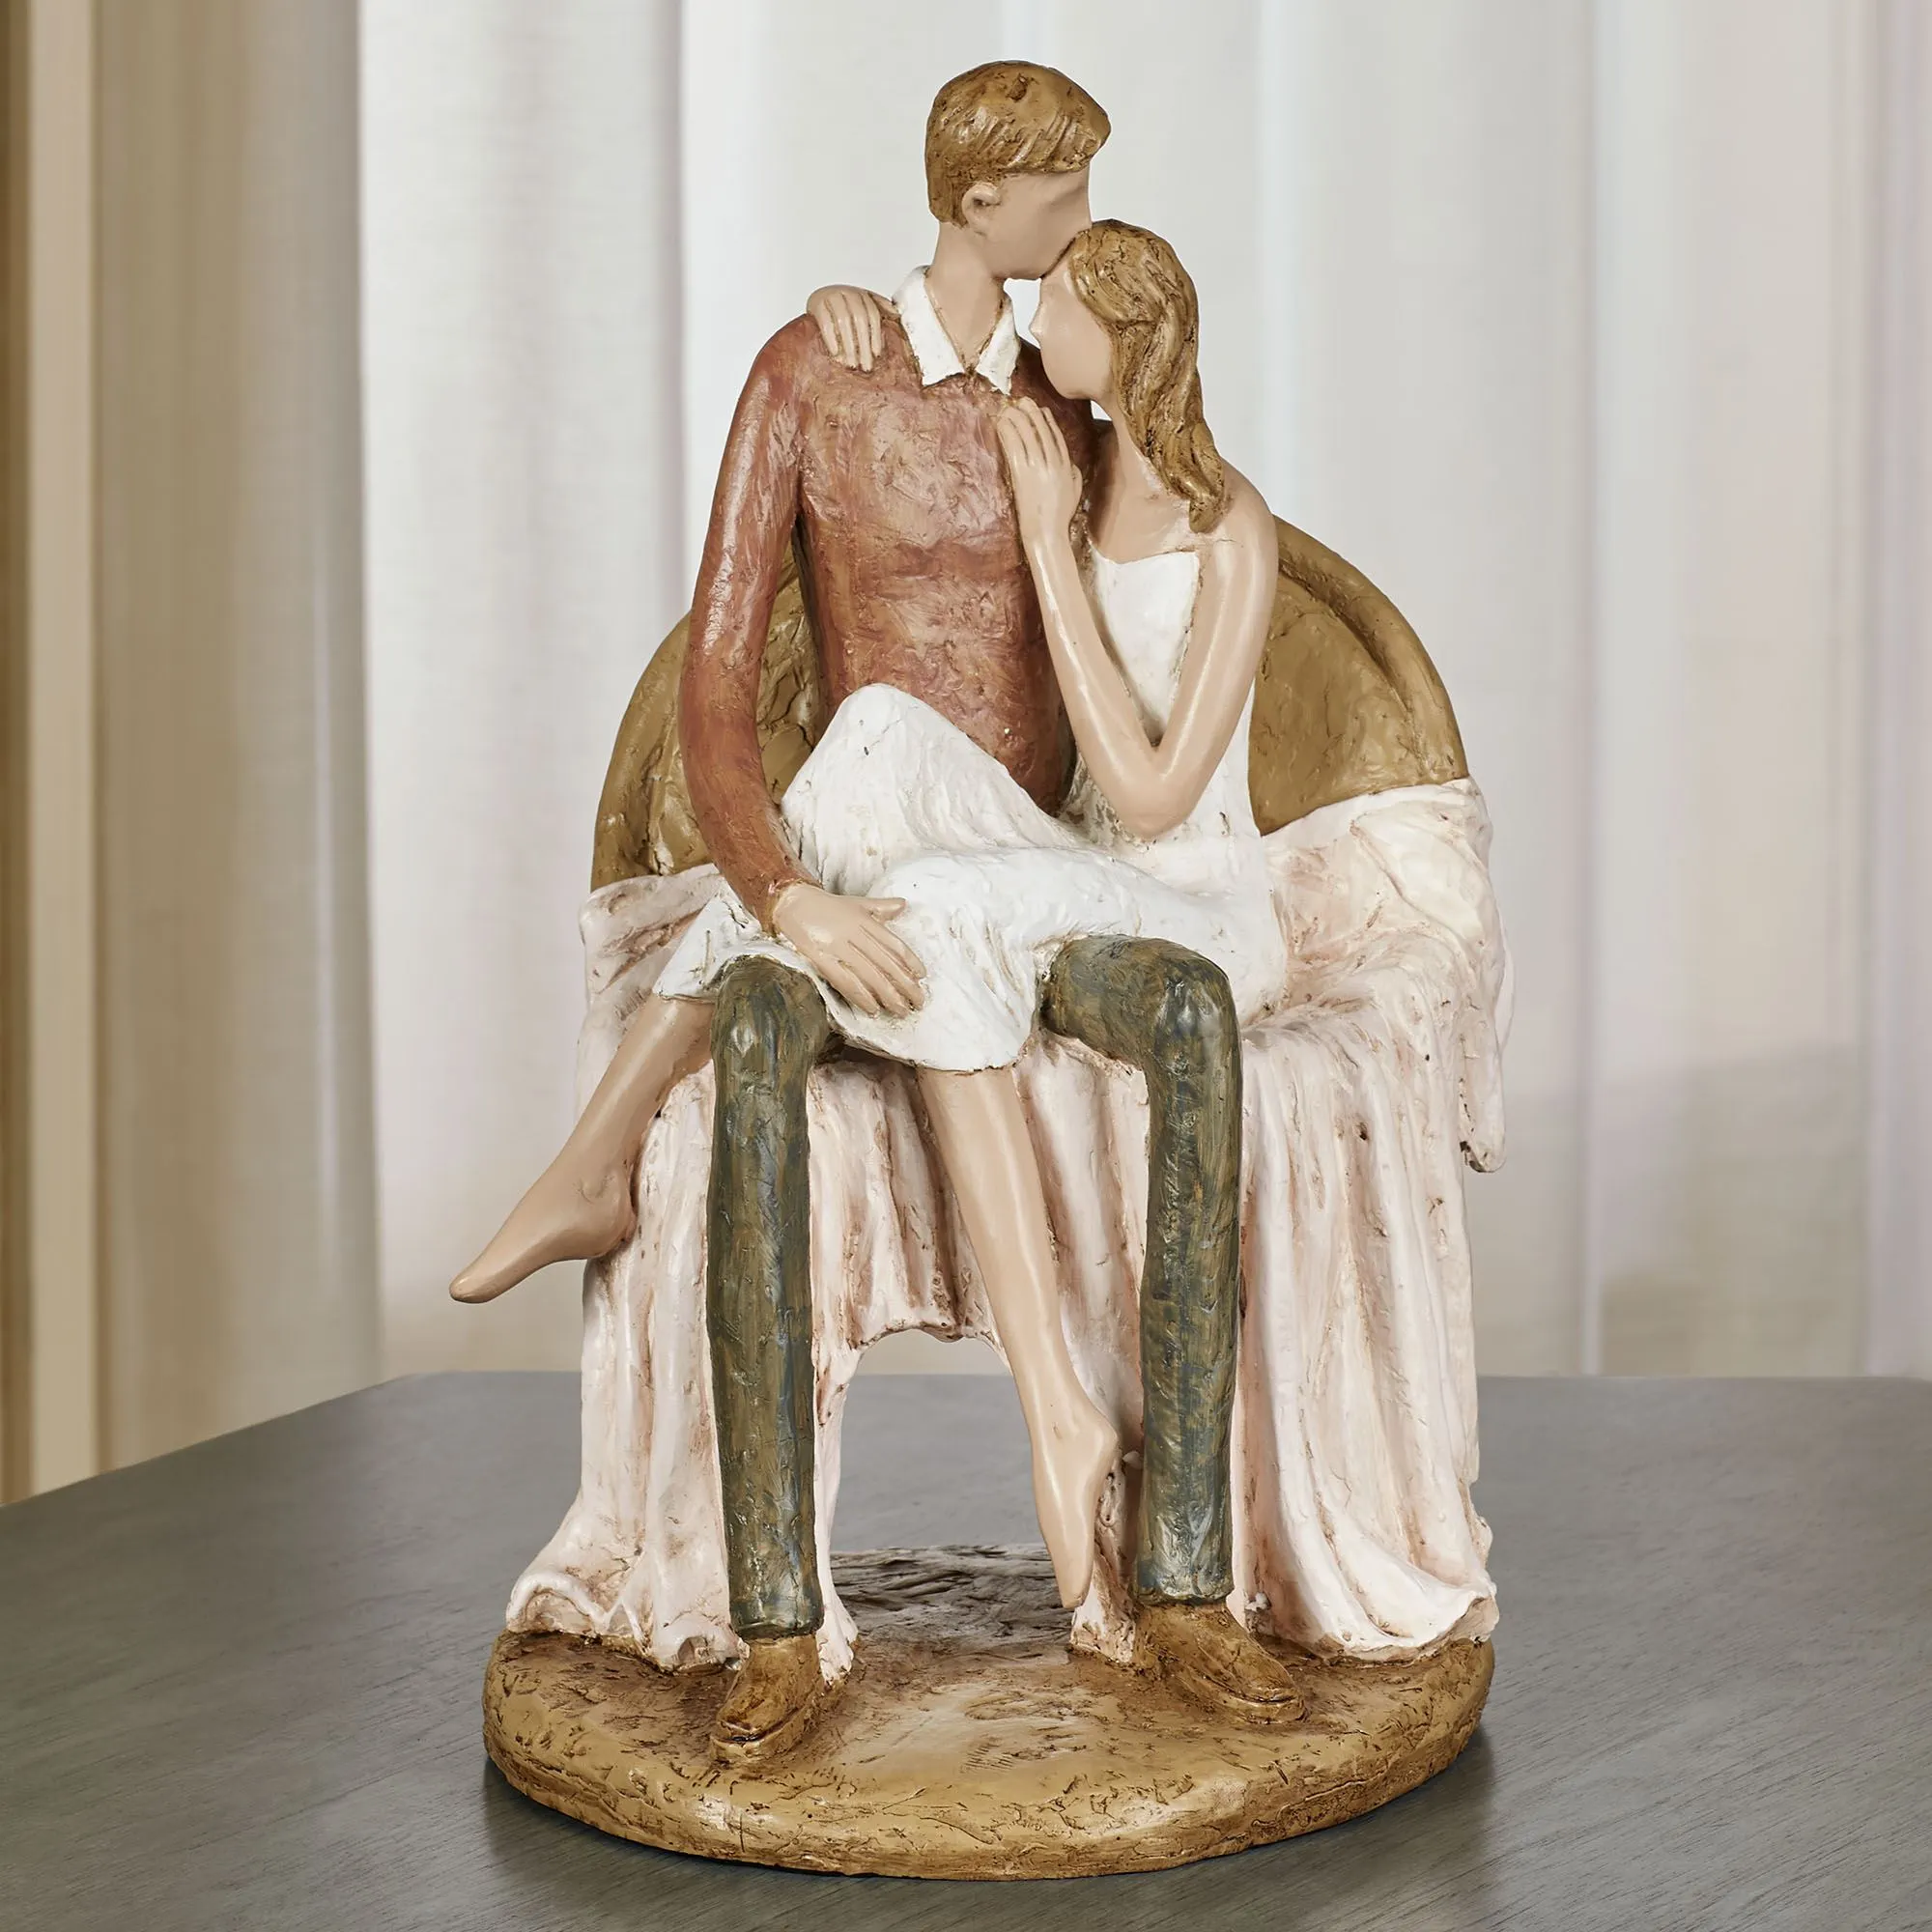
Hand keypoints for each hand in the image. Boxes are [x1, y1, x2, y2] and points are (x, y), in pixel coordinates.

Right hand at [770, 882, 925, 1015]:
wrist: (791, 902)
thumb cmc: (826, 906)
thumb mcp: (856, 903)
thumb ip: (880, 907)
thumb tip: (903, 905)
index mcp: (864, 920)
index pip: (893, 943)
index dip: (909, 961)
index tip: (922, 976)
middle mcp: (854, 933)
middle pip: (885, 963)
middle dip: (905, 985)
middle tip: (918, 1001)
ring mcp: (837, 945)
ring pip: (869, 974)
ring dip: (888, 995)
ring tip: (901, 1010)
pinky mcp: (820, 957)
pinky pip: (844, 980)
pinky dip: (860, 996)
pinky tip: (873, 1008)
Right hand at [807, 286, 890, 370]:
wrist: (816, 299)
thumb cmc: (842, 306)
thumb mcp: (862, 304)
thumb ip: (880, 307)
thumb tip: (897, 314)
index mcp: (861, 294)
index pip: (872, 315)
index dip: (875, 335)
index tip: (876, 354)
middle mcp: (847, 292)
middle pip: (859, 319)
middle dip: (863, 345)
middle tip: (865, 365)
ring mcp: (831, 296)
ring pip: (844, 321)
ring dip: (848, 345)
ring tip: (851, 363)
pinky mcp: (816, 303)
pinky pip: (825, 322)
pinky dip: (831, 338)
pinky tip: (835, 353)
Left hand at [996, 398, 1082, 551]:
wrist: (1048, 535)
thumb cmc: (1059, 518)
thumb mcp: (1074, 493)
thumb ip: (1073, 475)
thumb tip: (1069, 463)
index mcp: (1066, 468)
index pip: (1057, 438)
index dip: (1048, 421)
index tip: (1041, 410)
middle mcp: (1054, 465)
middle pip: (1042, 432)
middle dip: (1032, 413)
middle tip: (1022, 401)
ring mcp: (1039, 469)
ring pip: (1028, 436)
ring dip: (1018, 419)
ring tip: (1009, 408)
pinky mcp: (1024, 476)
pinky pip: (1015, 447)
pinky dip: (1009, 432)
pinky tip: (1002, 423)